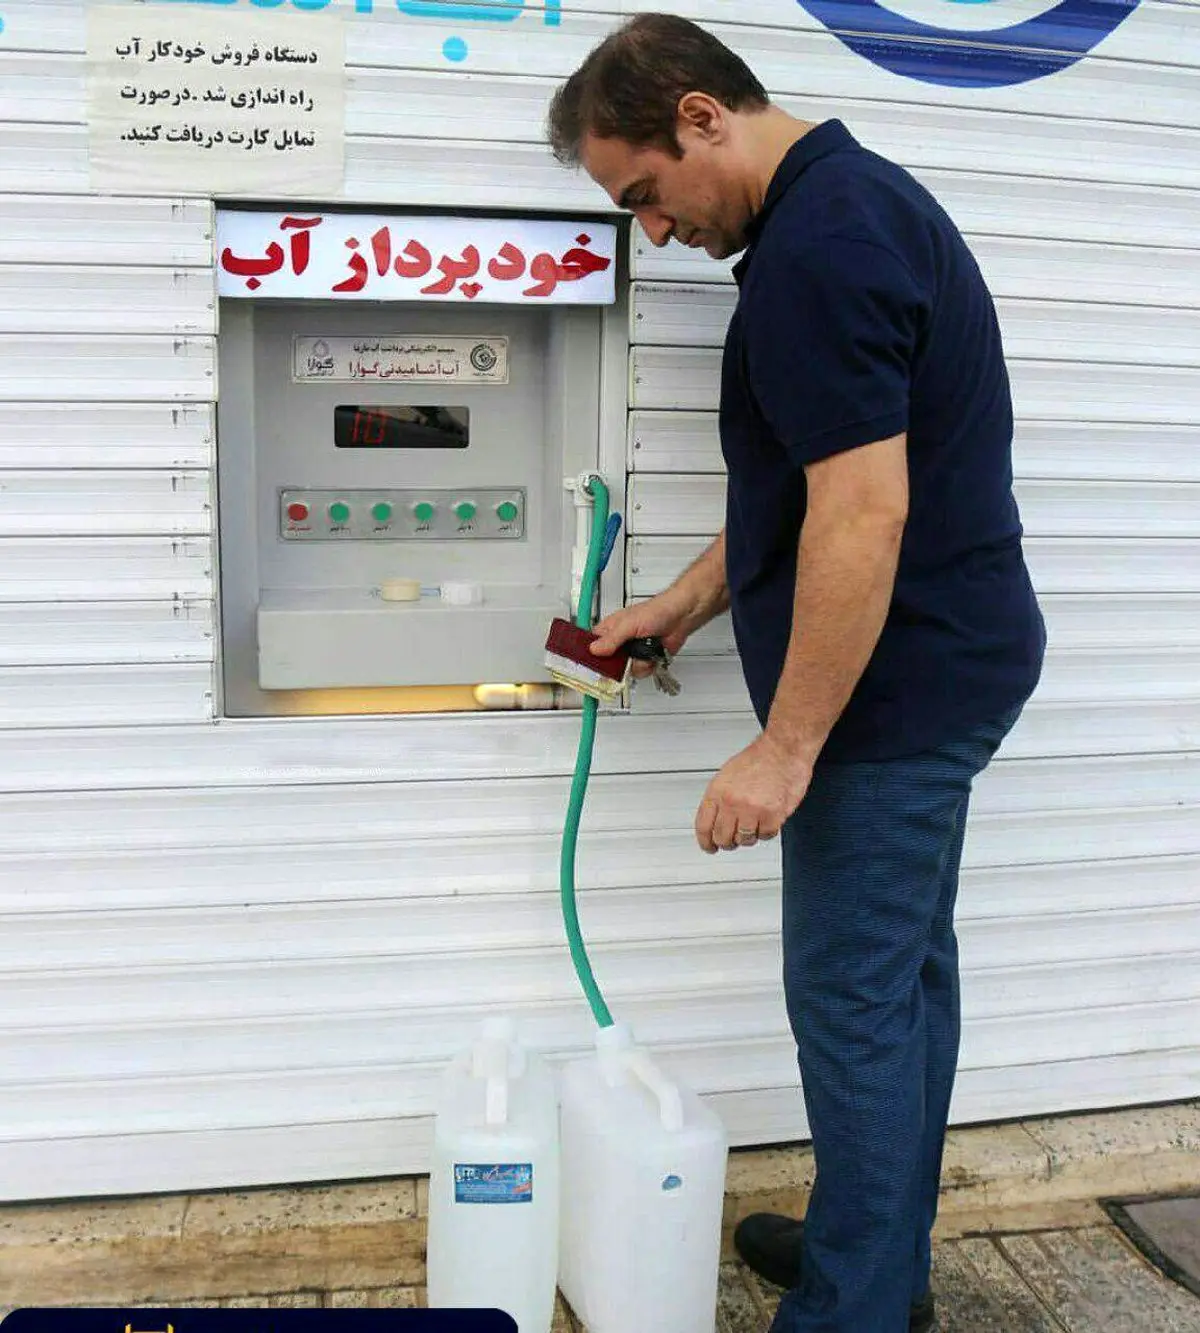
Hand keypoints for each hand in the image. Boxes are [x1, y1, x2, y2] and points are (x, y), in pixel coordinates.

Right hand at [590, 589, 695, 678]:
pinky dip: (648, 665)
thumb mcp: (629, 624)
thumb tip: (595, 649)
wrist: (682, 616)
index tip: (591, 666)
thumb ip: (612, 639)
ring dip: (637, 663)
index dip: (591, 656)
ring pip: (626, 670)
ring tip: (644, 649)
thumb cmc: (657, 611)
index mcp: (611, 628)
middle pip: (609, 663)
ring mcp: (633, 651)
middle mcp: (620, 641)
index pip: (592, 645)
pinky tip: (652, 654)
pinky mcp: (646, 659)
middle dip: (618, 664)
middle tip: (624, 660)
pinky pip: (641, 671)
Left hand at [695, 733, 812, 853]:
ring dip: (748, 837)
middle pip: (723, 838)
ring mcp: (752, 810)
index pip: (703, 826)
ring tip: (754, 824)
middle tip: (732, 841)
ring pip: (744, 840)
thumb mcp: (727, 775)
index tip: (709, 847)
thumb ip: (719, 798)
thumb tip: (715, 819)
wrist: (782, 750)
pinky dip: (767, 832)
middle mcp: (732, 802)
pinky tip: (768, 821)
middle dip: (727, 843)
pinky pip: (766, 836)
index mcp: (717, 792)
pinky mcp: (772, 816)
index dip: (705, 842)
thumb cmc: (758, 758)